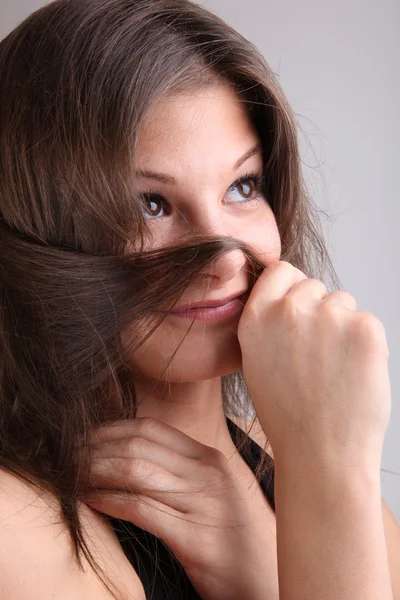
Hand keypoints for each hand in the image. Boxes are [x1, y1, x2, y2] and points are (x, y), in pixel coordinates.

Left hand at [80, 417, 277, 599]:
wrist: (267, 578)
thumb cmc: (233, 537)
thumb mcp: (212, 493)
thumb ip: (179, 472)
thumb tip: (130, 459)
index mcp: (209, 459)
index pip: (151, 428)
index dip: (110, 430)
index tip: (84, 440)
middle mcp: (208, 473)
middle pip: (138, 446)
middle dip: (95, 449)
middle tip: (67, 458)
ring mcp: (204, 503)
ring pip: (135, 471)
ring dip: (95, 472)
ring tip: (73, 478)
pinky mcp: (196, 538)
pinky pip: (141, 509)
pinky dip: (109, 501)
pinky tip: (91, 502)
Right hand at [237, 260, 390, 471]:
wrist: (321, 453)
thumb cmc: (290, 415)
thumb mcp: (256, 363)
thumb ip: (268, 325)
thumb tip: (290, 298)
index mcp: (256, 318)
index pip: (280, 271)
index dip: (292, 287)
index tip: (298, 308)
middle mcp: (289, 310)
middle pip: (314, 286)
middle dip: (319, 310)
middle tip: (317, 354)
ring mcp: (328, 316)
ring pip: (343, 303)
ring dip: (342, 327)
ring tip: (333, 369)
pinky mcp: (364, 328)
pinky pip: (367, 321)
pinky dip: (365, 344)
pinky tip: (352, 374)